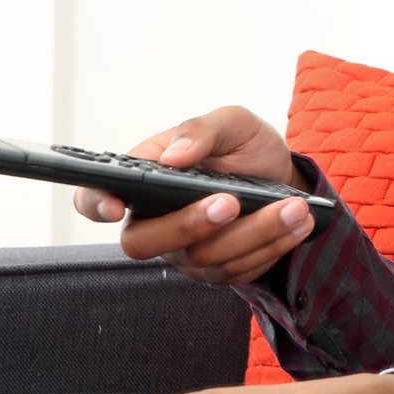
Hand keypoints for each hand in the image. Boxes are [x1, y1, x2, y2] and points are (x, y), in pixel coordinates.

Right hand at [72, 106, 315, 284]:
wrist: (282, 175)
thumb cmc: (244, 146)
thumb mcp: (233, 122)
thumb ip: (201, 129)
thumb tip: (174, 156)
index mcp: (144, 179)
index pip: (95, 197)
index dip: (96, 204)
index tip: (116, 206)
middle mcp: (154, 222)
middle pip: (144, 243)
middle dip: (190, 224)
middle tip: (231, 201)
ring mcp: (184, 252)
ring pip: (204, 259)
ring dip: (254, 233)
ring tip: (293, 207)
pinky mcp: (217, 271)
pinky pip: (237, 271)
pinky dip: (272, 247)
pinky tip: (298, 224)